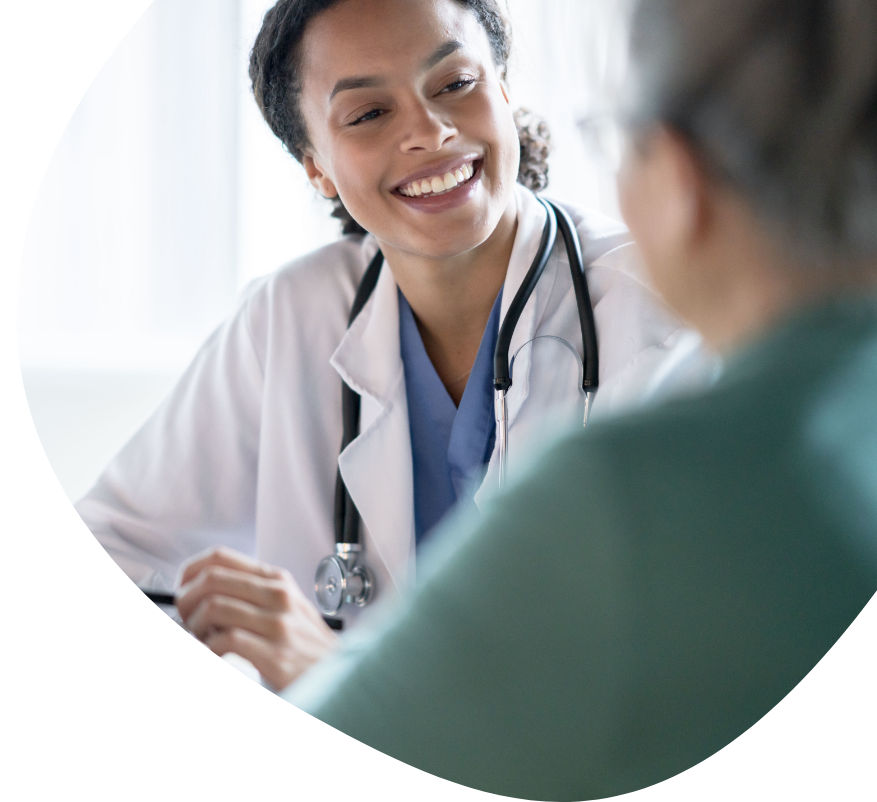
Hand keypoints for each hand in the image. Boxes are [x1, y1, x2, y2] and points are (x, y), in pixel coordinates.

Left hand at [175, 547, 339, 690]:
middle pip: (212, 579)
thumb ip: (253, 594)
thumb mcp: (286, 606)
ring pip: (214, 607)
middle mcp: (277, 595)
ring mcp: (277, 624)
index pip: (221, 557)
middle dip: (186, 600)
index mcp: (276, 580)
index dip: (191, 571)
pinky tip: (217, 654)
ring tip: (203, 638)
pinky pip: (226, 641)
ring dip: (195, 626)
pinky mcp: (275, 654)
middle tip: (186, 618)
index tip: (183, 588)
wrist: (336, 675)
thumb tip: (205, 591)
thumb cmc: (305, 645)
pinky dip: (211, 648)